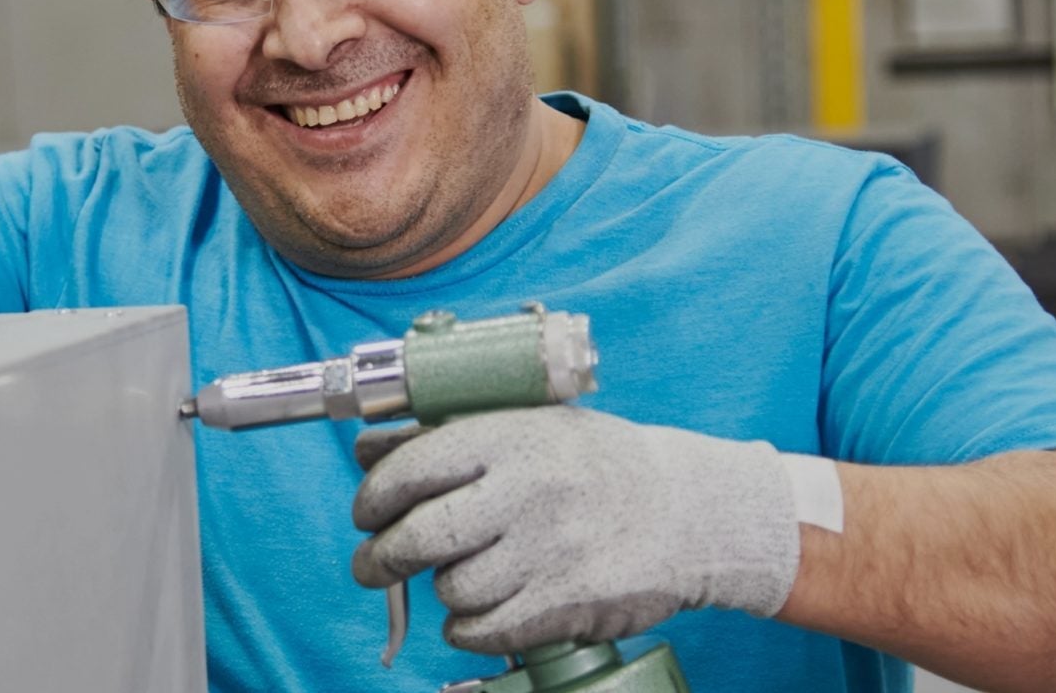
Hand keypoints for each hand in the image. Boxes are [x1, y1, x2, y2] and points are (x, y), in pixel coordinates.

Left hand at [350, 406, 800, 653]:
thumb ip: (445, 435)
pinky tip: (478, 611)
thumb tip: (365, 449)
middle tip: (374, 564)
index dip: (373, 497)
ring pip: (452, 588)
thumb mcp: (529, 426)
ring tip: (462, 574)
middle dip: (381, 558)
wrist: (690, 512)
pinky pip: (483, 630)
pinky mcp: (566, 604)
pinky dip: (467, 627)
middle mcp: (528, 492)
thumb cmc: (596, 464)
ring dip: (444, 588)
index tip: (366, 513)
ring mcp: (549, 551)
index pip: (410, 469)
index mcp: (512, 437)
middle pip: (420, 537)